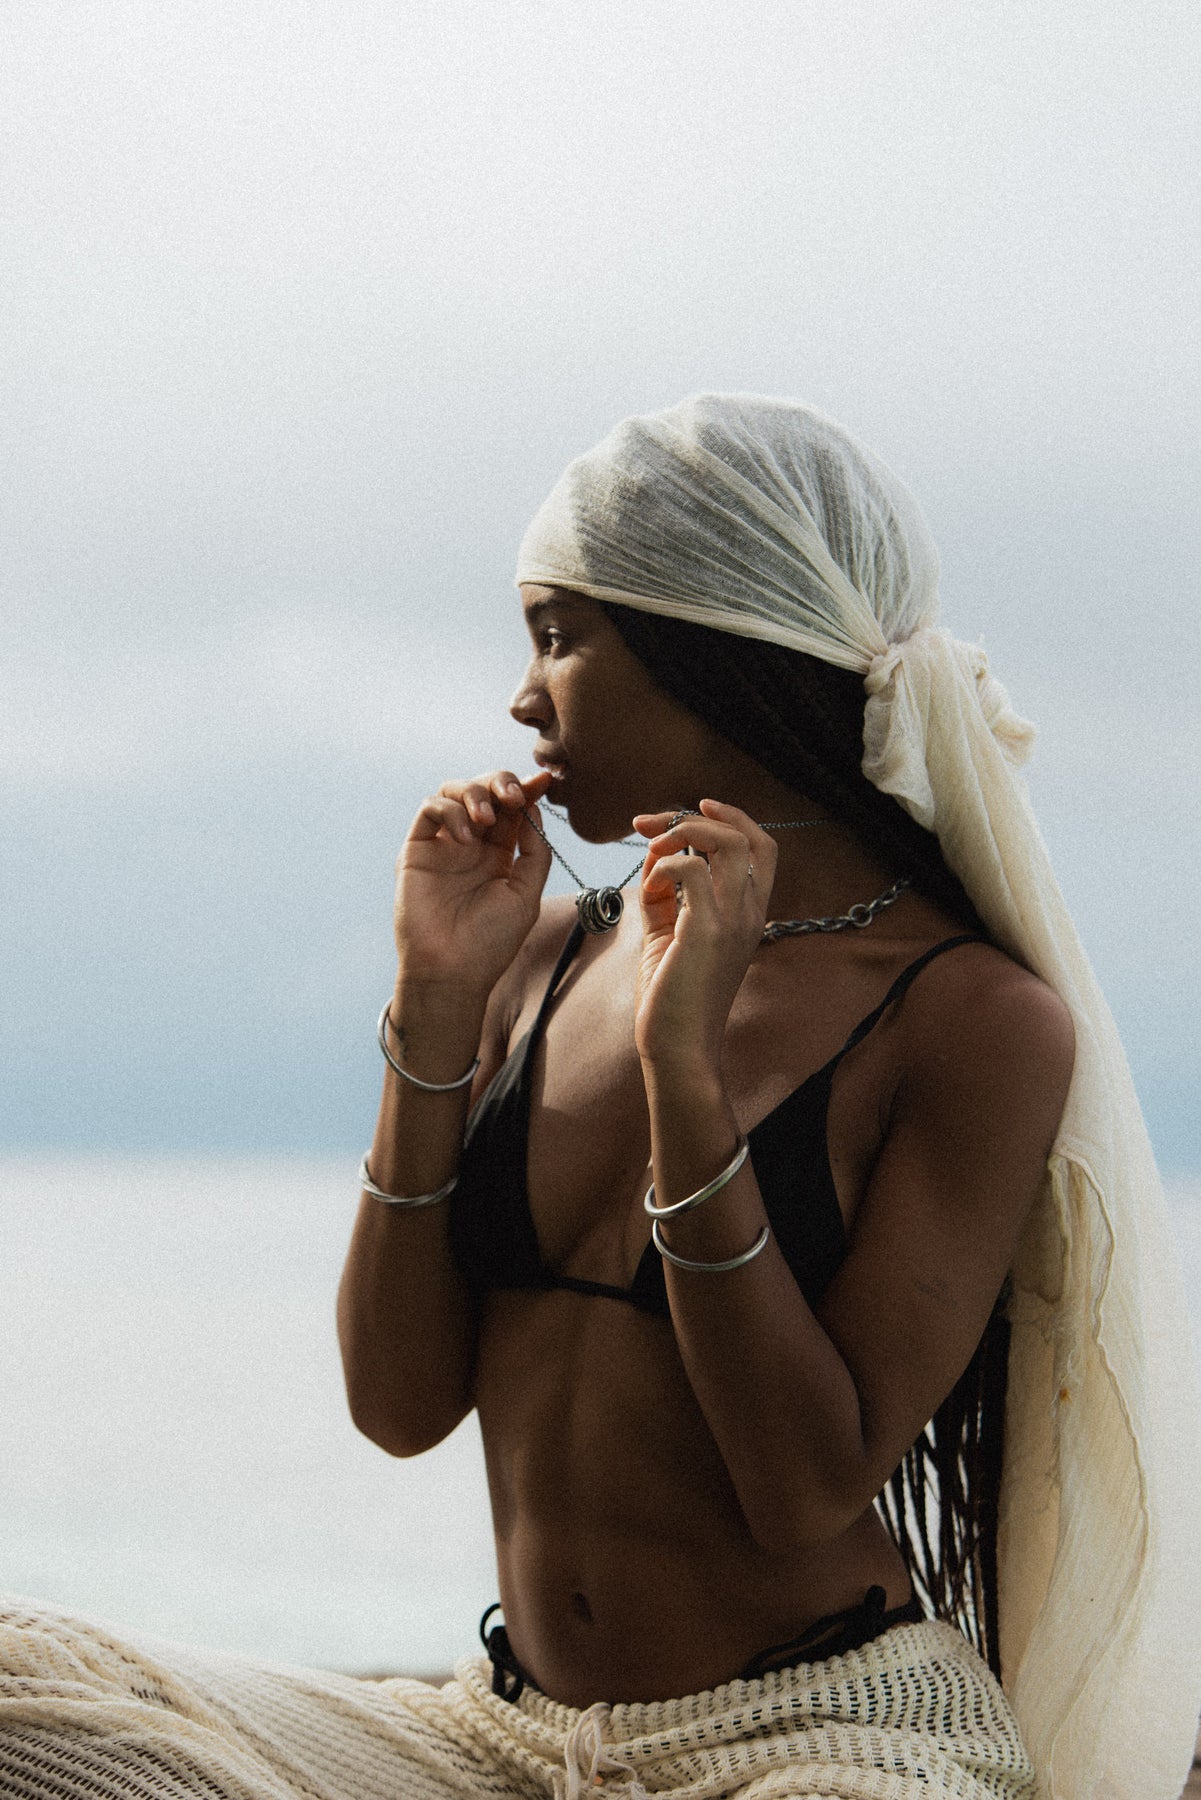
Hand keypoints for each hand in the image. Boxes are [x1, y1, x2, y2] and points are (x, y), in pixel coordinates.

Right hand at [395, 768, 553, 992]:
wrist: (453, 972)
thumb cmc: (491, 941)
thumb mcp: (527, 894)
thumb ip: (535, 852)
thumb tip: (535, 811)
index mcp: (500, 853)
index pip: (514, 809)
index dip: (528, 789)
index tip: (545, 779)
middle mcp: (471, 843)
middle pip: (485, 790)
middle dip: (502, 782)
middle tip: (514, 796)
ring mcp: (443, 844)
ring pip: (454, 790)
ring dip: (475, 793)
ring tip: (487, 819)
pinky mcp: (417, 849)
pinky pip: (430, 809)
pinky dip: (449, 810)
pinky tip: (465, 837)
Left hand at [632, 799, 777, 1069]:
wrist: (677, 1049)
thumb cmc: (672, 997)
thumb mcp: (667, 933)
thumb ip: (664, 894)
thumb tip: (652, 856)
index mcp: (748, 913)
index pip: (761, 845)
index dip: (731, 816)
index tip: (693, 808)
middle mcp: (750, 913)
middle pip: (747, 834)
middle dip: (695, 817)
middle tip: (651, 825)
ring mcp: (733, 921)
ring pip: (726, 842)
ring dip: (681, 833)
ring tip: (652, 852)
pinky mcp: (706, 932)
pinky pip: (688, 870)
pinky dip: (662, 866)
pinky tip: (648, 890)